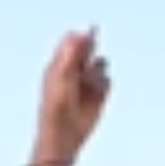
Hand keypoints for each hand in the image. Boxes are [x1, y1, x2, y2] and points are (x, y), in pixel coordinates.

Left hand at [35, 29, 109, 160]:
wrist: (64, 132)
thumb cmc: (56, 106)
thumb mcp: (61, 76)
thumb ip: (70, 54)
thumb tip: (77, 33)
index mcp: (60, 65)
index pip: (72, 42)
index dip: (81, 39)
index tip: (86, 40)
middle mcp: (74, 71)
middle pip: (89, 50)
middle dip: (91, 52)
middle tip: (86, 62)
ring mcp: (87, 82)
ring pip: (101, 64)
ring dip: (97, 71)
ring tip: (87, 84)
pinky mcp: (99, 94)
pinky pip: (107, 81)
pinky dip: (103, 86)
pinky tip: (95, 95)